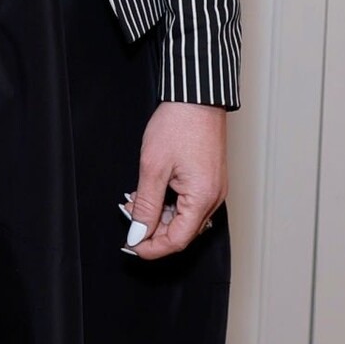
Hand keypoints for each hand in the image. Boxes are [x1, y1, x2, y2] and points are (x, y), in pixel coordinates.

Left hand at [124, 101, 226, 259]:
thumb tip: (138, 233)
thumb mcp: (153, 167)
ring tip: (137, 201)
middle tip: (130, 217)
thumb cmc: (178, 124)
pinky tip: (152, 191)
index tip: (132, 245)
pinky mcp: (210, 179)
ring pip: (185, 217)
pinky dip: (169, 203)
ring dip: (160, 215)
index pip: (177, 240)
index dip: (152, 247)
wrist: (196, 96)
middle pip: (182, 232)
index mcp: (202, 199)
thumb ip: (146, 205)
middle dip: (154, 230)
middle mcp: (214, 198)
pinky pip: (190, 203)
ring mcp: (214, 189)